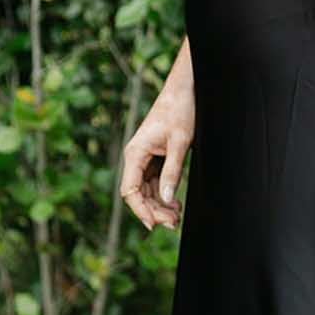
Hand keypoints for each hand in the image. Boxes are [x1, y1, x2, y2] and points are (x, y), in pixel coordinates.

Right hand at [121, 75, 195, 232]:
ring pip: (147, 190)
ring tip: (177, 217)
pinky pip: (154, 181)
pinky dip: (163, 194)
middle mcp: (135, 157)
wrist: (184, 89)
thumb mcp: (180, 142)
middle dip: (154, 210)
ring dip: (159, 205)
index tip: (154, 225)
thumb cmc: (181, 110)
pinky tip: (175, 203)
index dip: (140, 210)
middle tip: (174, 223)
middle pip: (138, 194)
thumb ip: (172, 171)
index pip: (130, 191)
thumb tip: (165, 199)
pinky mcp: (154, 157)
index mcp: (135, 153)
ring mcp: (144, 158)